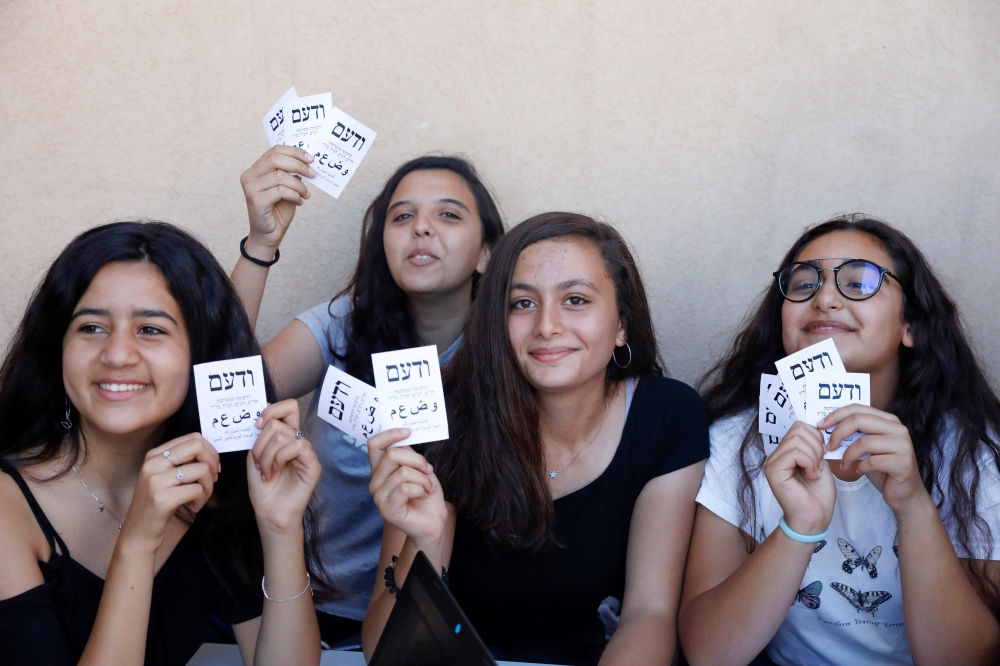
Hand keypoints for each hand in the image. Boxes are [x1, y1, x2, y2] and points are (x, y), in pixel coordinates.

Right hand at [121, 433, 219, 553]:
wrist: (137, 533)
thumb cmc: (158, 504)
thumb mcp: (165, 477)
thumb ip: (183, 462)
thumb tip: (212, 454)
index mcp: (154, 454)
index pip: (193, 438)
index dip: (210, 451)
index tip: (213, 468)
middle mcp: (153, 463)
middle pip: (198, 446)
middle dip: (213, 463)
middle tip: (213, 480)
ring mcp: (155, 480)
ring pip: (202, 470)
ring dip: (209, 487)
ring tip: (201, 498)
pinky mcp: (161, 499)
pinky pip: (197, 490)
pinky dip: (202, 500)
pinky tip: (194, 507)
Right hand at [238, 146, 314, 254]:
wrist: (269, 234)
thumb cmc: (278, 210)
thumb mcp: (288, 188)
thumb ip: (292, 174)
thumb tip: (307, 163)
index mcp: (256, 169)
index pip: (274, 150)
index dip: (294, 152)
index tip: (310, 159)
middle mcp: (250, 175)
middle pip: (275, 159)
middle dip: (298, 165)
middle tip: (313, 174)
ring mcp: (251, 187)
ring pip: (280, 176)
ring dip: (299, 185)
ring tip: (306, 194)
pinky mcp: (256, 200)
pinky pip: (280, 191)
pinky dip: (294, 195)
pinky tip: (299, 202)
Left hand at [248, 399, 320, 533]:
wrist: (269, 511)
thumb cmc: (263, 487)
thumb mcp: (255, 455)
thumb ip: (261, 435)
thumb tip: (266, 408)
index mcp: (286, 436)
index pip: (288, 407)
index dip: (271, 410)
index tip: (256, 425)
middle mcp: (297, 440)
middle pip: (278, 423)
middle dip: (260, 444)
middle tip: (258, 463)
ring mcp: (306, 452)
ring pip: (283, 435)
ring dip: (266, 455)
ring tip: (266, 471)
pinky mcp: (313, 463)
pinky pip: (298, 446)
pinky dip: (281, 457)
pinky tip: (276, 470)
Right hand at [367, 429, 447, 548]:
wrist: (434, 520)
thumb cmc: (426, 492)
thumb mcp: (419, 468)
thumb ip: (407, 453)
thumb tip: (402, 436)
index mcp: (380, 468)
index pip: (374, 444)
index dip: (390, 434)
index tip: (408, 432)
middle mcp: (375, 481)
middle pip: (392, 455)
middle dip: (417, 460)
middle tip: (429, 470)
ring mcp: (378, 496)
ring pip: (403, 472)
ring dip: (423, 479)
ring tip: (428, 487)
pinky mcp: (386, 509)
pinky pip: (405, 488)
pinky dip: (421, 489)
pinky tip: (423, 496)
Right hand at [764, 421, 835, 534]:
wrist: (815, 518)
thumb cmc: (818, 494)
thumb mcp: (819, 462)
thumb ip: (813, 446)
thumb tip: (815, 429)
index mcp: (785, 451)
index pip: (799, 426)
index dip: (816, 436)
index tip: (822, 455)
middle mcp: (776, 455)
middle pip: (798, 429)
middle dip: (816, 445)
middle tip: (819, 464)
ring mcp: (772, 463)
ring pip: (797, 440)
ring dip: (814, 456)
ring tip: (815, 472)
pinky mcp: (773, 471)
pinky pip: (794, 453)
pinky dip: (809, 462)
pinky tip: (811, 476)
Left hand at [823, 404, 927, 513]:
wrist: (905, 494)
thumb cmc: (882, 469)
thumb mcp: (867, 448)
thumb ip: (854, 434)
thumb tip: (826, 427)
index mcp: (889, 420)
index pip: (858, 408)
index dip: (836, 415)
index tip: (820, 426)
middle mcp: (898, 429)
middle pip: (859, 420)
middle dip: (838, 433)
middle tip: (828, 446)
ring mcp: (902, 445)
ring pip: (864, 442)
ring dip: (847, 455)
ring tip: (843, 465)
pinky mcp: (903, 463)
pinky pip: (872, 461)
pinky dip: (859, 467)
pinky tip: (858, 472)